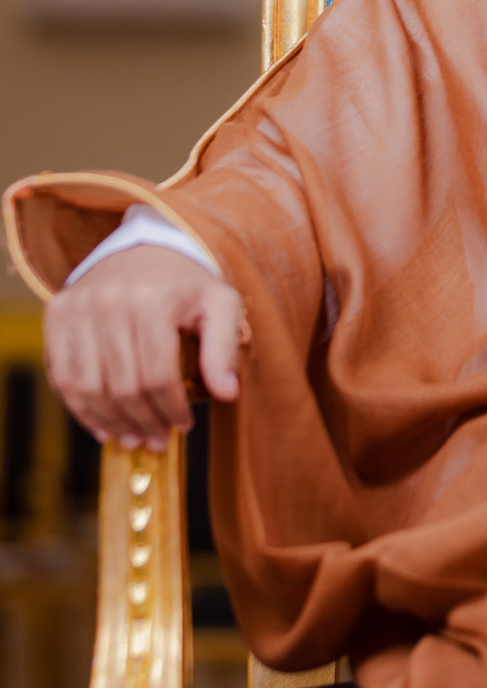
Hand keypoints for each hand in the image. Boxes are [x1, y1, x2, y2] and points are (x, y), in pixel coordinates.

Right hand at [44, 245, 246, 449]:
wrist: (145, 248)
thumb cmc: (187, 284)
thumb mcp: (221, 304)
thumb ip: (225, 348)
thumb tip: (227, 393)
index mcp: (153, 299)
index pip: (158, 375)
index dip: (171, 409)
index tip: (183, 426)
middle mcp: (109, 301)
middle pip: (122, 386)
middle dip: (143, 422)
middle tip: (157, 440)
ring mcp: (77, 307)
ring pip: (88, 387)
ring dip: (110, 422)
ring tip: (131, 437)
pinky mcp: (57, 313)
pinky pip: (62, 376)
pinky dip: (79, 408)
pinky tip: (101, 424)